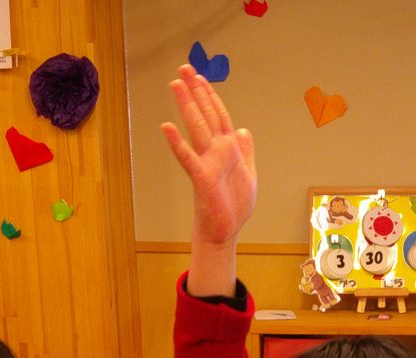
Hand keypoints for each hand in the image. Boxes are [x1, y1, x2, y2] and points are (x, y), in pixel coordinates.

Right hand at [161, 64, 256, 248]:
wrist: (225, 230)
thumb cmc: (233, 205)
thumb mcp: (248, 174)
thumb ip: (245, 151)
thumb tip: (244, 130)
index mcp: (227, 149)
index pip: (218, 116)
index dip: (211, 96)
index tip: (200, 77)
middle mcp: (215, 151)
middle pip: (205, 115)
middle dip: (195, 91)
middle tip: (183, 68)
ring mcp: (207, 162)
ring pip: (197, 128)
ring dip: (187, 106)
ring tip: (176, 85)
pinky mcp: (202, 178)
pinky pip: (188, 158)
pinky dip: (178, 143)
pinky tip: (167, 127)